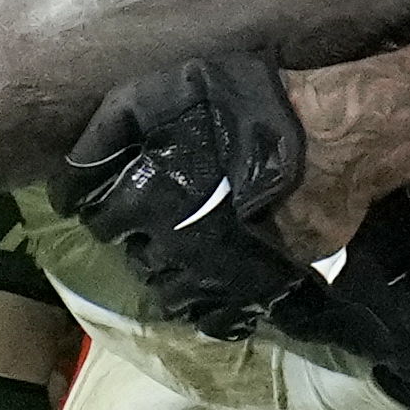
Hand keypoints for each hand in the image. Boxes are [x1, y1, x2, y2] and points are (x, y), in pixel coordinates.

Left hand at [50, 55, 313, 339]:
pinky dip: (210, 308)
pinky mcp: (255, 291)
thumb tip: (77, 166)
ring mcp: (214, 274)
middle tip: (156, 222)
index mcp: (146, 197)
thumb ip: (117, 123)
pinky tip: (214, 286)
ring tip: (184, 254)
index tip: (108, 202)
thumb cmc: (249, 108)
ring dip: (172, 275)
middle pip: (135, 258)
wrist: (332, 140)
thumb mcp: (167, 91)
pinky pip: (218, 318)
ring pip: (171, 294)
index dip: (100, 208)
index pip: (99, 219)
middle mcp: (172, 244)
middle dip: (139, 241)